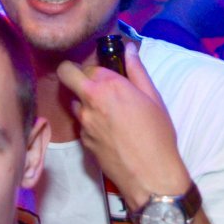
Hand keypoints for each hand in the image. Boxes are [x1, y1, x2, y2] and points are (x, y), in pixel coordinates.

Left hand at [56, 40, 189, 207]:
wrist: (150, 175)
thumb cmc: (158, 134)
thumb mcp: (154, 98)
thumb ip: (137, 71)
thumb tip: (129, 49)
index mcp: (109, 86)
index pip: (89, 65)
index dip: (98, 68)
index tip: (107, 74)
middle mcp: (90, 101)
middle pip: (66, 74)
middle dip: (73, 73)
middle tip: (92, 83)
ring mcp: (83, 122)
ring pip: (74, 102)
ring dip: (85, 101)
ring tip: (107, 113)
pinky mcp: (83, 141)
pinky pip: (82, 124)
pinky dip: (91, 123)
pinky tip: (110, 132)